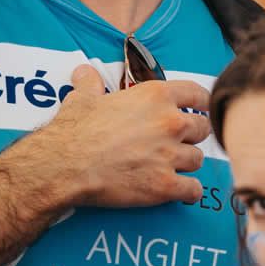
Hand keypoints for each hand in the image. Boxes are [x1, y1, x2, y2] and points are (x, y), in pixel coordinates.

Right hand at [23, 65, 211, 207]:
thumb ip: (91, 84)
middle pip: (202, 128)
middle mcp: (169, 123)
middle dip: (192, 136)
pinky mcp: (165, 185)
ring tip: (171, 167)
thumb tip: (85, 73)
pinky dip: (188, 192)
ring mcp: (169, 155)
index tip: (200, 110)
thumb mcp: (82, 99)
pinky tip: (181, 192)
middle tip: (177, 143)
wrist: (63, 166)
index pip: (197, 94)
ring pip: (197, 159)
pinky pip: (193, 190)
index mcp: (155, 96)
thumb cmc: (73, 131)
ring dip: (186, 164)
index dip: (200, 104)